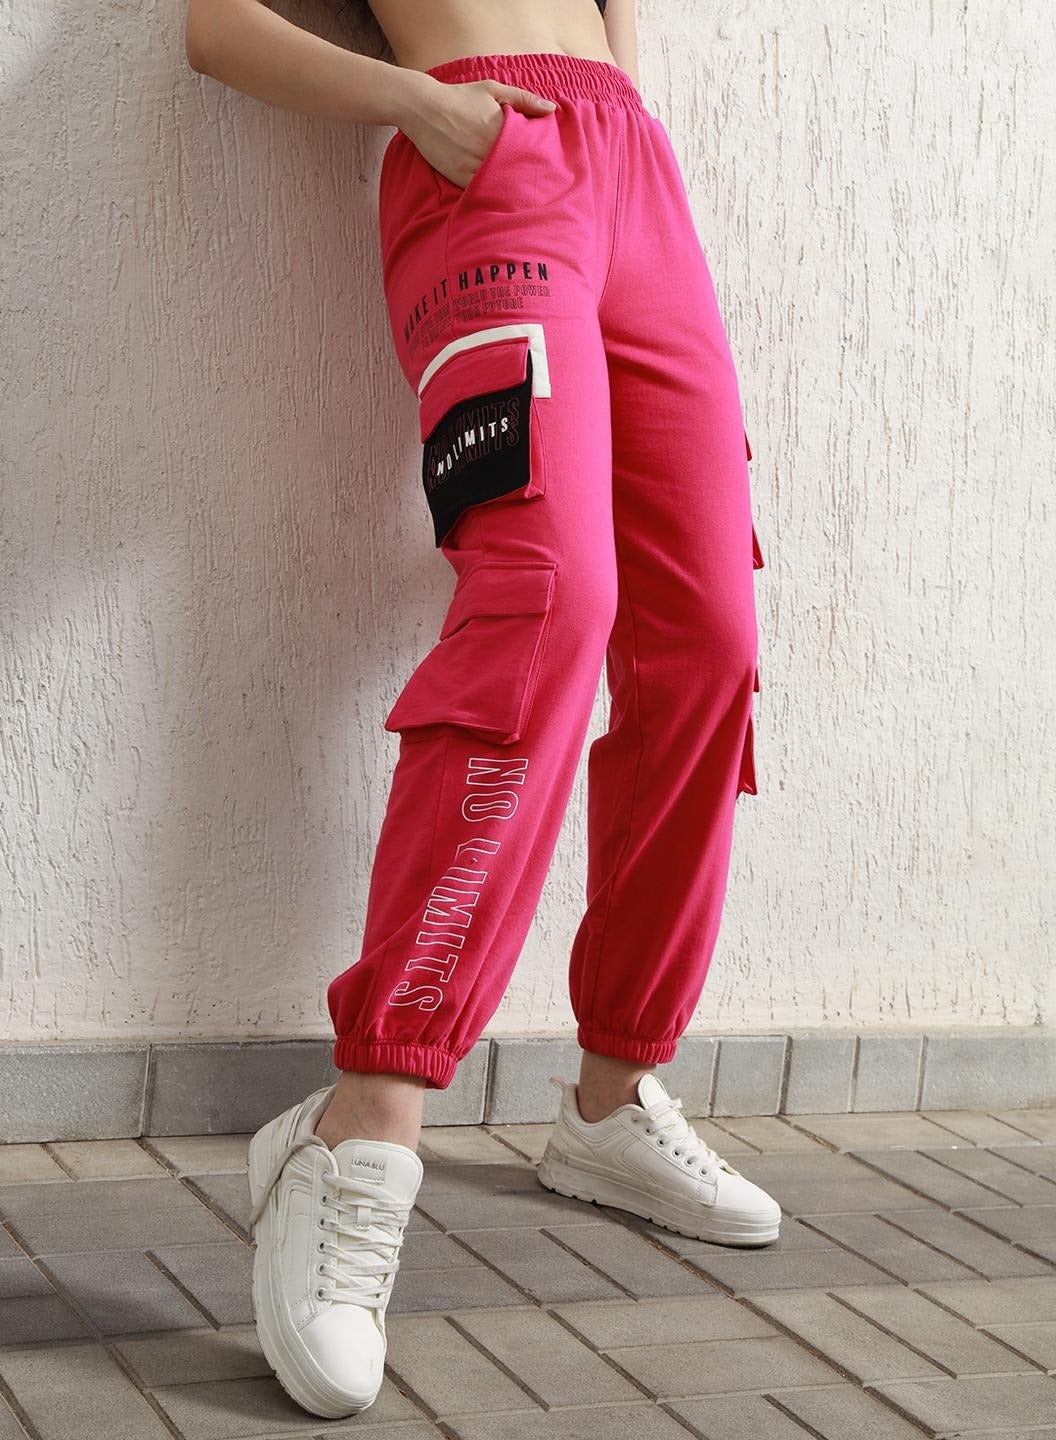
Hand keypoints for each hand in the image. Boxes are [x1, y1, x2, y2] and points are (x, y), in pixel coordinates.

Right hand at [398, 78, 556, 189]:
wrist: (423, 107)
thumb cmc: (459, 97)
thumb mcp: (492, 90)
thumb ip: (524, 99)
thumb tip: (552, 109)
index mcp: (500, 128)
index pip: (529, 149)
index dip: (538, 156)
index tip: (546, 161)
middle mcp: (488, 148)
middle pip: (516, 168)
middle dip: (527, 173)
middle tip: (540, 180)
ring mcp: (473, 164)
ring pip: (500, 182)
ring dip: (510, 184)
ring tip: (523, 189)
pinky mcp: (459, 176)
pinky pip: (481, 189)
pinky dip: (490, 191)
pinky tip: (499, 191)